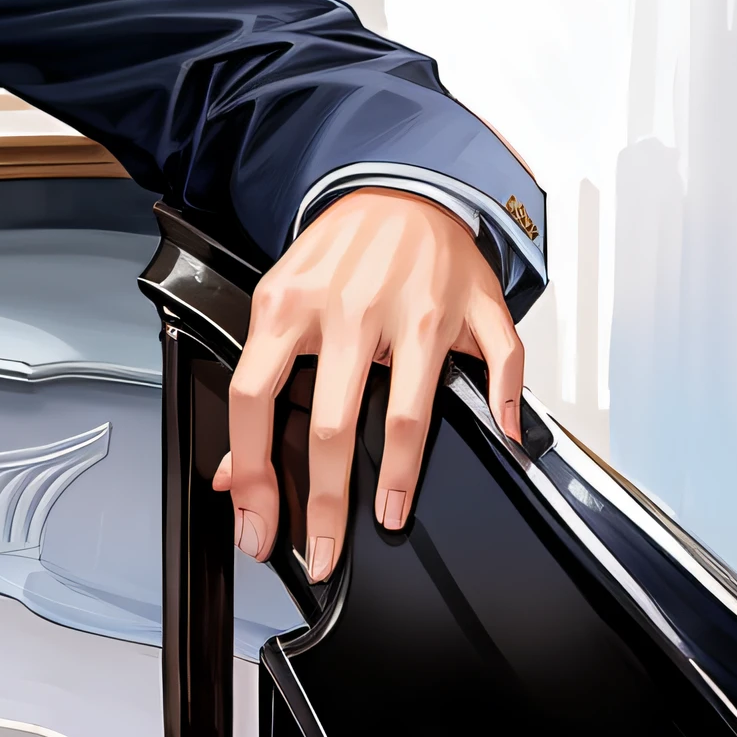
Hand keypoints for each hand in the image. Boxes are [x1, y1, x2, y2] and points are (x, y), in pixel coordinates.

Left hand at [220, 188, 525, 583]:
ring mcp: (415, 309)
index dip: (253, 475)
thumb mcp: (280, 304)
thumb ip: (258, 383)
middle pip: (330, 424)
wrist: (401, 185)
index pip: (254, 401)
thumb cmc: (340, 254)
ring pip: (408, 410)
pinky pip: (498, 362)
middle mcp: (349, 309)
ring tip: (390, 515)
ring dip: (402, 476)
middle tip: (327, 551)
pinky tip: (500, 438)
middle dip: (326, 504)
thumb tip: (232, 476)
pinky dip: (505, 406)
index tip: (259, 524)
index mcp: (289, 307)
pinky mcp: (472, 305)